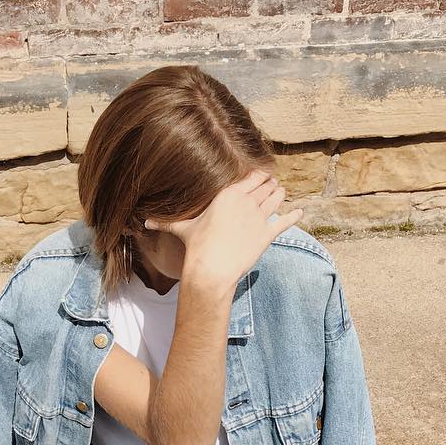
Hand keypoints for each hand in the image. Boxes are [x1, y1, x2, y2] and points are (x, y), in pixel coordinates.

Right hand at [144, 169, 303, 288]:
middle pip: (266, 186)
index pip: (252, 177)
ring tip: (281, 194)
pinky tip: (300, 212)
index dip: (259, 176)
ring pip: (277, 198)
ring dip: (280, 195)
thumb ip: (166, 223)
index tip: (261, 177)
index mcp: (230, 193)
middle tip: (272, 185)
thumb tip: (144, 223)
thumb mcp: (182, 229)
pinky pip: (286, 221)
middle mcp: (248, 201)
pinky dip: (295, 216)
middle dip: (270, 185)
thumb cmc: (197, 246)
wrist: (211, 268)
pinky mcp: (268, 234)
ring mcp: (260, 217)